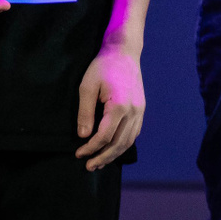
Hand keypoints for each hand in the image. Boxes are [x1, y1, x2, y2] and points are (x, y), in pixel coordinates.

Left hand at [75, 46, 144, 170]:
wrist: (124, 52)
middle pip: (118, 143)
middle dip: (103, 157)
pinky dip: (123, 145)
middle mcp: (134, 112)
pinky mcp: (141, 109)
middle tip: (89, 166)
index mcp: (120, 106)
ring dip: (114, 155)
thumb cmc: (103, 67)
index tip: (79, 154)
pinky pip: (134, 133)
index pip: (104, 136)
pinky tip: (113, 149)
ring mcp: (140, 111)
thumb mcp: (87, 86)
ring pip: (128, 141)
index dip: (91, 148)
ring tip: (100, 162)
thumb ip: (85, 113)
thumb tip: (84, 136)